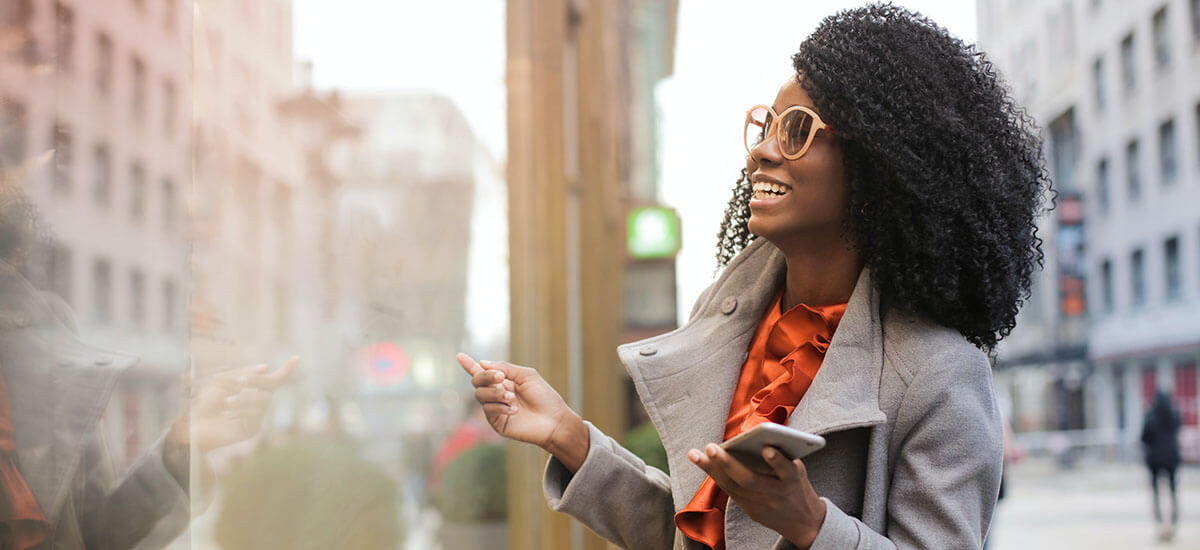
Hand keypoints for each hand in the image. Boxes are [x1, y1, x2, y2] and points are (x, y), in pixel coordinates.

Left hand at [170, 357, 298, 453]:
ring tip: (226, 404)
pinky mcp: (252, 429)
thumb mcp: (221, 382)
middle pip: (269, 385)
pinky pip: (255, 415)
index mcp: (251, 390)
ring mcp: (256, 417)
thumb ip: (242, 374)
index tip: (297, 358)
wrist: (192, 426)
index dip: (286, 369)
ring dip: (244, 399)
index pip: (273, 379)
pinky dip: (241, 411)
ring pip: (263, 401)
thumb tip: (266, 367)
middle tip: (238, 382)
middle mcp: (257, 403)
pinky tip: (227, 415)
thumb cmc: (204, 403)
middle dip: (254, 381)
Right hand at [456, 352, 588, 470]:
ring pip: (480, 396)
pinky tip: (514, 410)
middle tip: (501, 378)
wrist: (554, 420)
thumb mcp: (526, 375)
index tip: (459, 355)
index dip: (469, 364)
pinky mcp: (496, 423)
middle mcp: (496, 394)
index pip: (482, 372)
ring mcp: (495, 409)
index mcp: (503, 381)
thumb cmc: (544, 396)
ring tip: (512, 398)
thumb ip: (505, 368)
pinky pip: (489, 411)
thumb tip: (482, 363)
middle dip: (486, 377)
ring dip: (496, 394)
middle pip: (477, 381)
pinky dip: (500, 407)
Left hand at [689, 443, 825, 547]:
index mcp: (794, 480)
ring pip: (733, 488)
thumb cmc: (797, 485)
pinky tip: (703, 463)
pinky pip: (731, 493)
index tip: (767, 449)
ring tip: (694, 454)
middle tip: (710, 447)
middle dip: (729, 464)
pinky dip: (717, 476)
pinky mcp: (751, 512)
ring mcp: (762, 505)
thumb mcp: (798, 469)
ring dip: (711, 470)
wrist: (805, 523)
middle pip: (750, 481)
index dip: (778, 461)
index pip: (787, 470)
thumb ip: (781, 455)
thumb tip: (757, 436)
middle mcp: (777, 494)